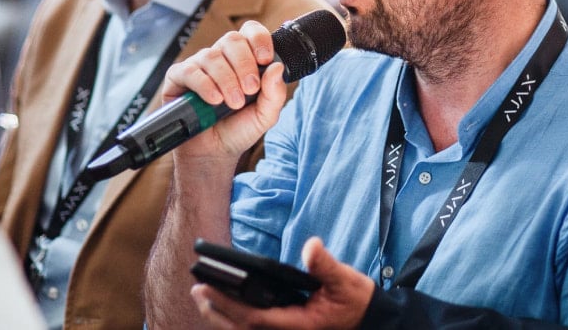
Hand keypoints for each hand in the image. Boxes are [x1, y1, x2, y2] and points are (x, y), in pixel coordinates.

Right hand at [161, 20, 287, 158]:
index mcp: (244, 59)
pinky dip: (205, 85)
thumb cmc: (239, 129)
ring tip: (233, 103)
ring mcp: (198, 66)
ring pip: (212, 56)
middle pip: (232, 40)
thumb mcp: (265, 115)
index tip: (265, 60)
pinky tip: (214, 100)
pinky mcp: (178, 78)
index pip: (250, 32)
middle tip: (250, 90)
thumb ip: (274, 93)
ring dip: (227, 80)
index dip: (259, 39)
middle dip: (245, 64)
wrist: (215, 153)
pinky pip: (190, 71)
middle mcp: (221, 58)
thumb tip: (277, 67)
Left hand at [191, 237, 375, 329]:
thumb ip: (326, 265)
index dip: (228, 304)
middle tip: (198, 290)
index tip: (208, 287)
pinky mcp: (286, 328)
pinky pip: (255, 327)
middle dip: (216, 311)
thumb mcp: (345, 280)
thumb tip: (311, 246)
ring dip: (222, 316)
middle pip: (242, 329)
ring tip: (204, 296)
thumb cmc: (356, 300)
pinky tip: (226, 305)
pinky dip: (236, 318)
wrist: (370, 319)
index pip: (255, 317)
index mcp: (299, 324)